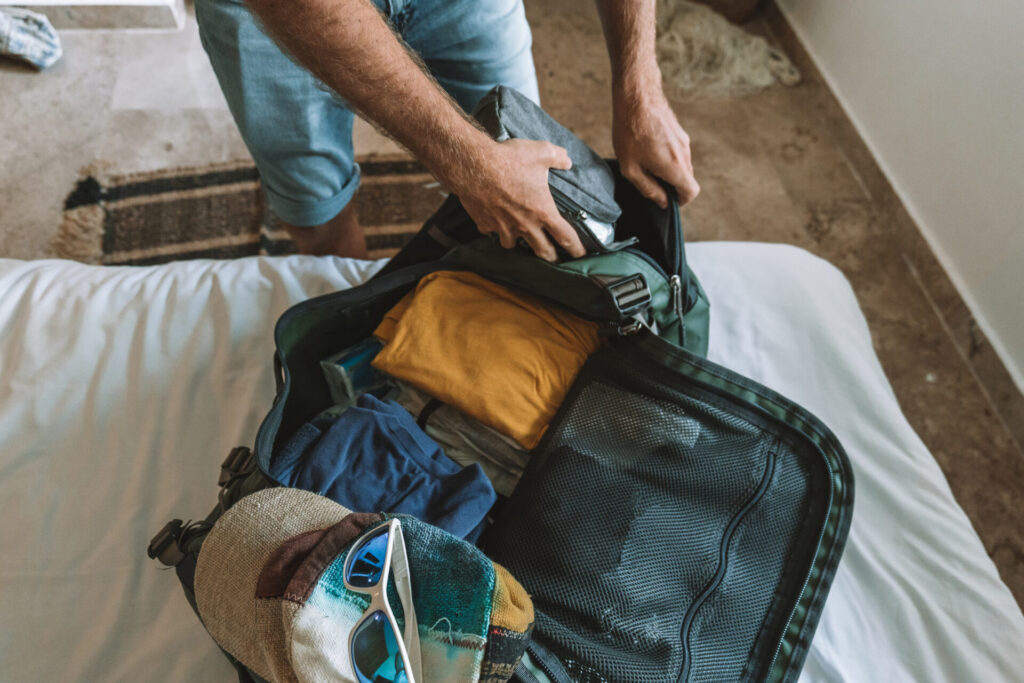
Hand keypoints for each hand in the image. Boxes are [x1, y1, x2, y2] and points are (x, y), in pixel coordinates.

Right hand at [448, 138, 585, 262]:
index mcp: (543, 211)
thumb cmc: (509, 159)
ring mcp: (503, 227)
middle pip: (542, 251)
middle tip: (554, 259)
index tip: (581, 256)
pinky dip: (493, 229)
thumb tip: (567, 161)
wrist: (473, 165)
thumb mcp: (541, 152)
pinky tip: (493, 222)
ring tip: (520, 238)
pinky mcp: (484, 224)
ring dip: (518, 243)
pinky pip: (491, 231)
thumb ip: (558, 157)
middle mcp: (525, 225)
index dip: (576, 249)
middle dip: (551, 257)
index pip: (565, 237)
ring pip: (513, 245)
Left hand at [613, 88, 699, 208]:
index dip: (681, 201)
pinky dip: (667, 157)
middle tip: (649, 181)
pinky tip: (647, 149)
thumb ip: (648, 189)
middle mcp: (684, 154)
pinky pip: (677, 152)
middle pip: (686, 179)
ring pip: (682, 165)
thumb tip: (662, 202)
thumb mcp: (630, 168)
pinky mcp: (679, 132)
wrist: (637, 96)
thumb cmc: (630, 131)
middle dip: (671, 186)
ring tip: (645, 162)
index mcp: (674, 166)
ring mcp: (684, 141)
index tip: (666, 200)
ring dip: (668, 170)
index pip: (692, 192)